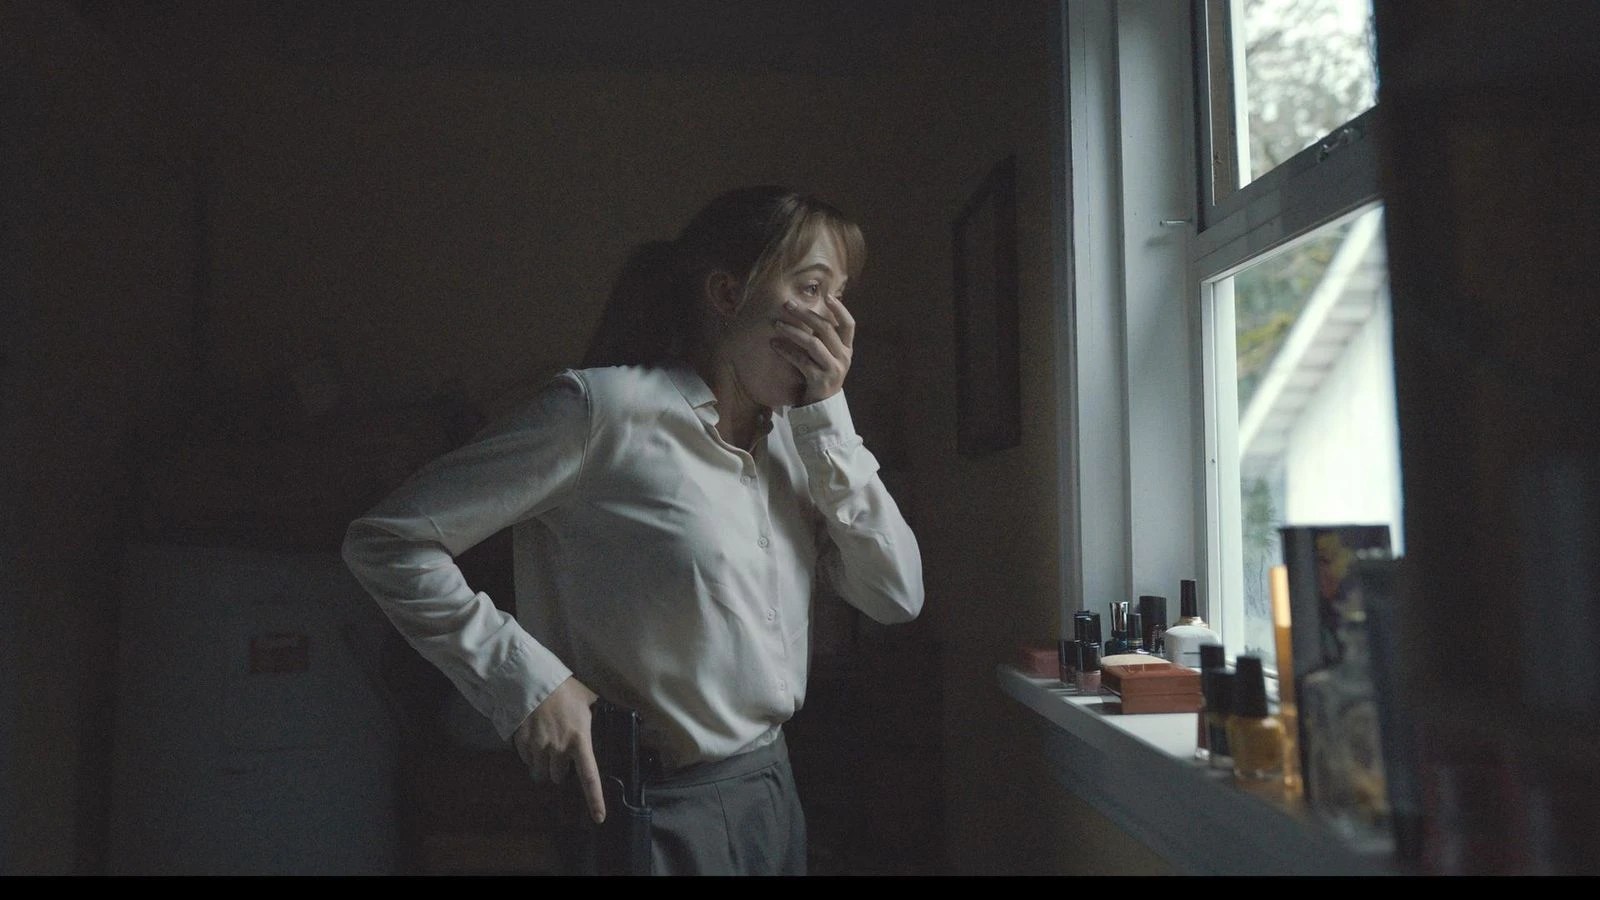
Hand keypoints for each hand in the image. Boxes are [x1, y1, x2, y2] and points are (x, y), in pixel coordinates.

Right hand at [512, 675, 605, 823]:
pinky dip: (531, 755)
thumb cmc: (565, 689)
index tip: (598, 817)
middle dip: (560, 768)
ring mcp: (539, 748)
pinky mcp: (523, 744)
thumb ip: (600, 712)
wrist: (533, 680)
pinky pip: (527, 760)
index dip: (594, 800)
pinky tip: (534, 738)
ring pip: (541, 771)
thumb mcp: (588, 699)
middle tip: (560, 750)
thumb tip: (621, 713)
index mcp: (580, 740)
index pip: (589, 776)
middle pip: (559, 776)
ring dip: (544, 764)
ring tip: (546, 745)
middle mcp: (559, 749)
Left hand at [771, 294, 854, 404]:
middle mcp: (844, 358)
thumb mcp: (829, 357)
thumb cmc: (821, 376)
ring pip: (813, 343)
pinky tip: (774, 344)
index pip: (849, 325)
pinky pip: (801, 361)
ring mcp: (833, 369)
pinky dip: (786, 351)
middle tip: (788, 304)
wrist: (822, 407)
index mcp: (847, 349)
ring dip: (793, 331)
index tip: (827, 295)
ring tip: (777, 324)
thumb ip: (825, 339)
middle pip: (826, 328)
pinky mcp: (819, 380)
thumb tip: (810, 312)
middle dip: (805, 314)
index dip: (840, 309)